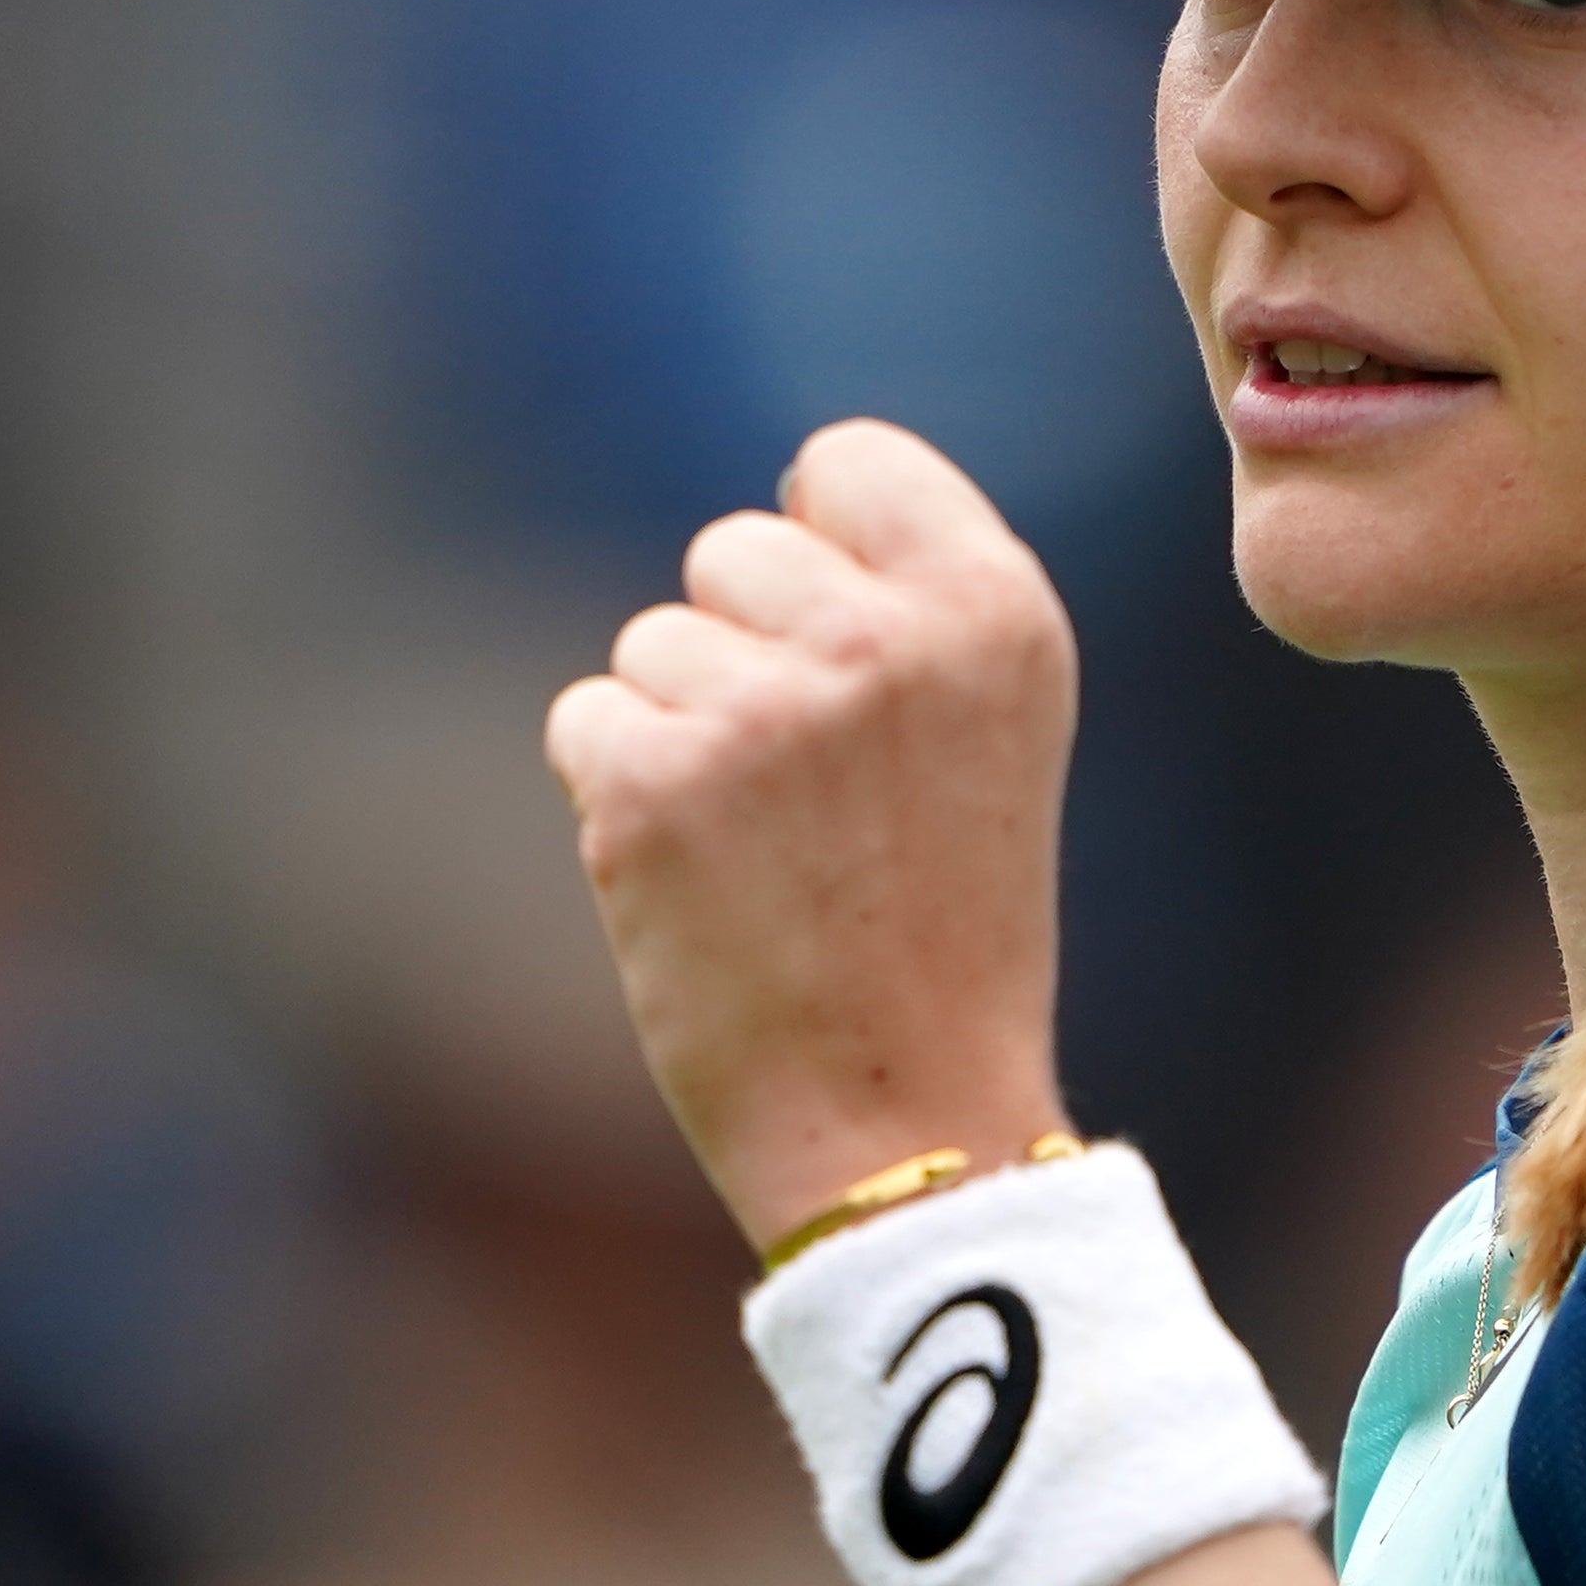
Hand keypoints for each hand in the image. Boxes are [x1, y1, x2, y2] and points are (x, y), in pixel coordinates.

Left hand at [546, 420, 1079, 1248]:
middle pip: (733, 552)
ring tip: (767, 853)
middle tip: (811, 799)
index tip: (846, 659)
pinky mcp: (653, 782)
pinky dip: (618, 798)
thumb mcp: (990, 732)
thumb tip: (776, 520)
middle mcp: (885, 637)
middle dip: (743, 653)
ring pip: (653, 644)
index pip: (848, 461)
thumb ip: (907, 604)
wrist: (911, 1124)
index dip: (822, 553)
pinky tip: (699, 884)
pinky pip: (587, 720)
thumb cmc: (944, 927)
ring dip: (681, 734)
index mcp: (997, 609)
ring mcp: (765, 706)